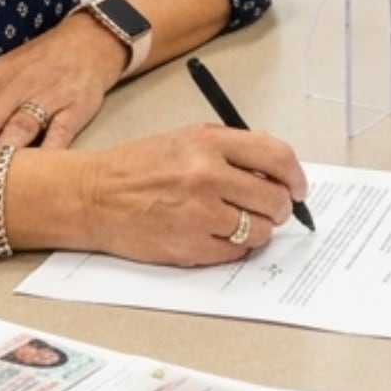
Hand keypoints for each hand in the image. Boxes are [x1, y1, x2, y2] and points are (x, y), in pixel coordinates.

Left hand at [0, 11, 126, 150]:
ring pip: (19, 127)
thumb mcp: (4, 73)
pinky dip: (48, 154)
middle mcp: (17, 84)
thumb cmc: (39, 64)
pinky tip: (37, 173)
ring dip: (2, 154)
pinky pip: (60, 133)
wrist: (91, 40)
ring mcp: (48, 94)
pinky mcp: (76, 106)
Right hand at [79, 124, 309, 265]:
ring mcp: (199, 214)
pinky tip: (219, 235)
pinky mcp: (189, 246)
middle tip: (270, 209)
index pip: (278, 157)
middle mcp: (208, 176)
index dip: (296, 176)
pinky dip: (235, 247)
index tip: (297, 188)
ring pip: (260, 230)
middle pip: (274, 199)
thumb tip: (276, 165)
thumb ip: (233, 147)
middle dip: (280, 208)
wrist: (93, 195)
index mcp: (210, 143)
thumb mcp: (188, 138)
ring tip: (238, 221)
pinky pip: (235, 252)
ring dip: (258, 230)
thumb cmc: (139, 167)